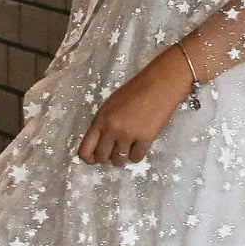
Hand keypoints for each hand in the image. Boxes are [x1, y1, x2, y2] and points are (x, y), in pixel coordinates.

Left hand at [77, 46, 193, 164]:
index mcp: (100, 119)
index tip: (94, 159)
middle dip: (107, 158)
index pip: (85, 149)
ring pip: (119, 160)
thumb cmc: (135, 91)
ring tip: (128, 148)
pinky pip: (136, 158)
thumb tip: (101, 144)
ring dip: (122, 157)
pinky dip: (136, 155)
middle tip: (114, 152)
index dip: (89, 158)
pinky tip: (139, 146)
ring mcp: (128, 135)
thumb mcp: (111, 105)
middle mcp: (111, 129)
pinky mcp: (145, 139)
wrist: (159, 85)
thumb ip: (103, 124)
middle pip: (102, 157)